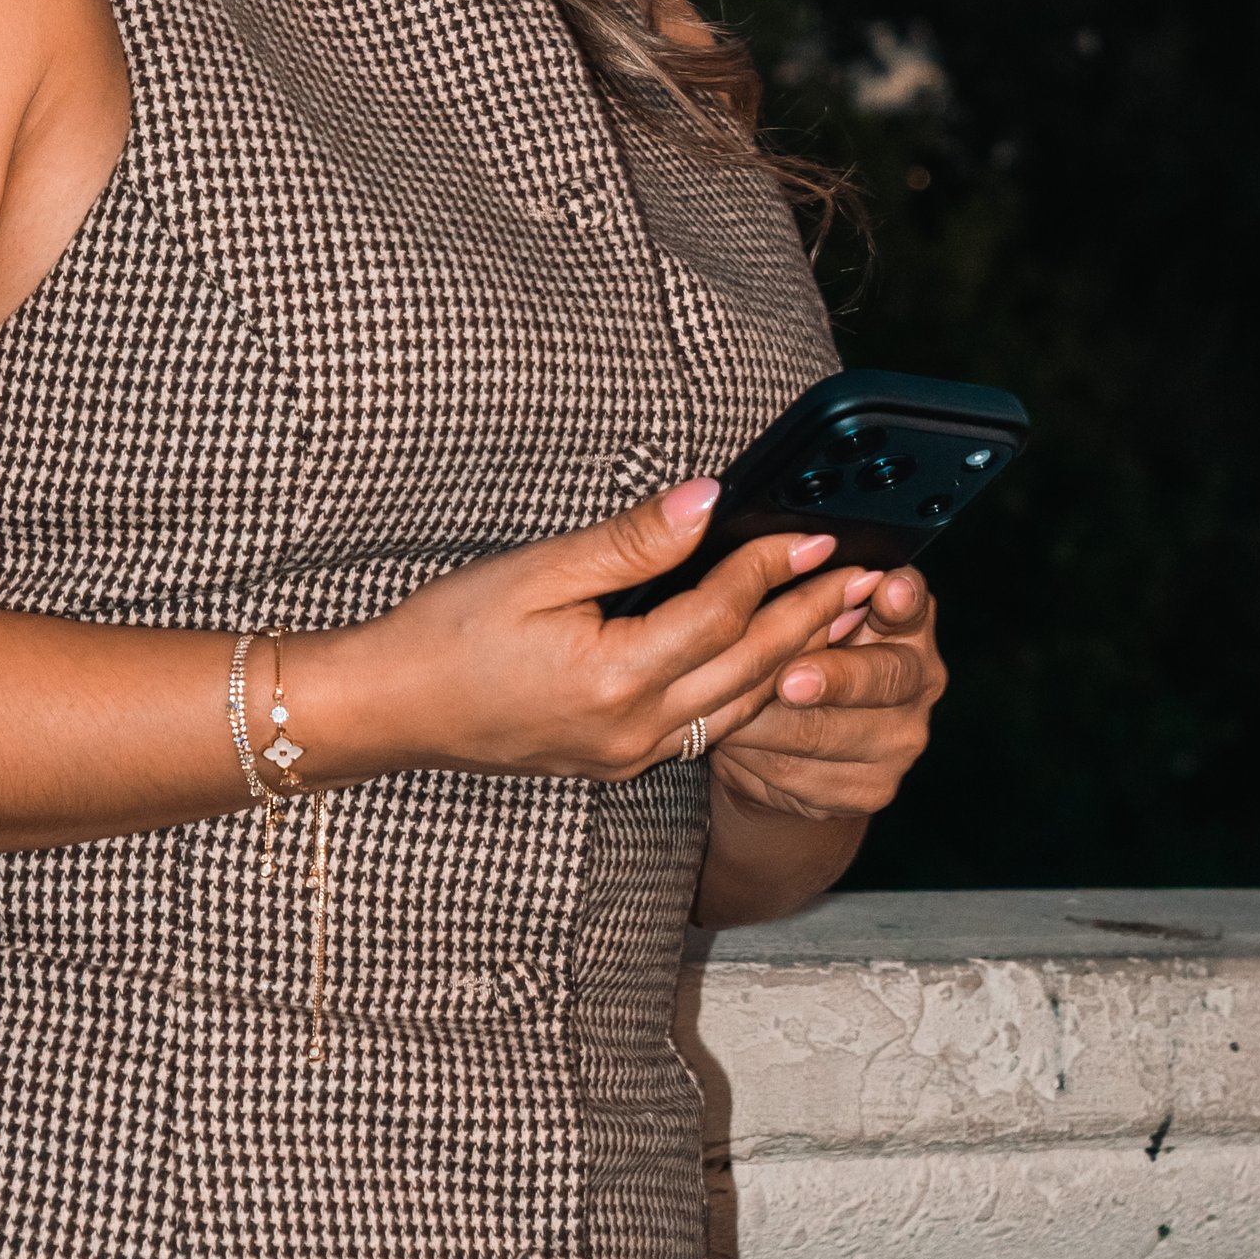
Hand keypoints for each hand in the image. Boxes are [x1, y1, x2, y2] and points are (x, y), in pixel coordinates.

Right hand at [304, 481, 870, 790]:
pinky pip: (706, 725)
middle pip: (748, 670)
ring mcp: (629, 754)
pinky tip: (770, 657)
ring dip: (793, 657)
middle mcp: (634, 730)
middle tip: (866, 578)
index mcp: (614, 679)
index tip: (819, 529)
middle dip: (810, 620)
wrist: (393, 710)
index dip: (772, 566)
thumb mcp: (536, 571)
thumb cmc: (451, 632)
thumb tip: (709, 499)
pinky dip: (749, 686)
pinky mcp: (619, 759)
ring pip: (737, 706)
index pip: (720, 615)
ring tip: (840, 615)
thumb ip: (631, 540)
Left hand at [704, 563, 945, 826]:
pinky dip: (757, 758)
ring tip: (723, 705)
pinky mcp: (871, 789)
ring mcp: (901, 741)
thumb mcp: (805, 616)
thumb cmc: (797, 654)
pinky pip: (801, 775)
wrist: (797, 746)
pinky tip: (732, 741)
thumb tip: (791, 553)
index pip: (913, 602)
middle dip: (830, 677)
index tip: (884, 590)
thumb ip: (810, 590)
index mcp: (909, 621)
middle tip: (788, 679)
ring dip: (767, 721)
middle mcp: (920, 680)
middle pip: (879, 678)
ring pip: (825, 732)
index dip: (901, 597)